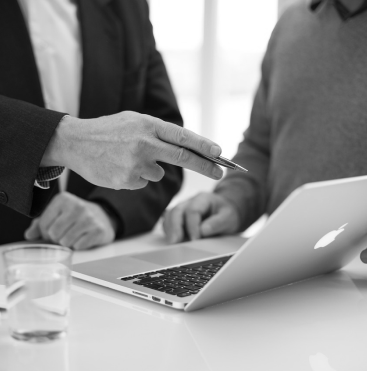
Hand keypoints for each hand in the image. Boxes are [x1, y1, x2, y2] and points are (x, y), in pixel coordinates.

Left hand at [24, 192, 115, 249]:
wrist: (103, 217)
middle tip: (64, 234)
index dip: (45, 232)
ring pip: (65, 242)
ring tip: (74, 236)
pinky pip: (79, 246)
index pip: (43, 224)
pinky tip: (84, 237)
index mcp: (63, 199)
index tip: (53, 230)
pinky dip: (79, 245)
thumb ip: (40, 224)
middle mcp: (77, 206)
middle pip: (54, 234)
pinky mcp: (98, 230)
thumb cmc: (75, 216)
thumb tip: (29, 235)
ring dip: (67, 243)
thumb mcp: (58, 214)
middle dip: (56, 238)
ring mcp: (89, 218)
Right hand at [42, 112, 223, 189]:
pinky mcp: (126, 180)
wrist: (75, 142)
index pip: (183, 137)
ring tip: (128, 158)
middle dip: (205, 166)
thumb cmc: (108, 130)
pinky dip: (137, 177)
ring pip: (158, 173)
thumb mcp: (134, 121)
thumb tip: (186, 148)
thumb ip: (158, 132)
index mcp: (148, 125)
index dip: (204, 146)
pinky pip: (143, 182)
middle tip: (220, 172)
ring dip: (150, 168)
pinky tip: (120, 167)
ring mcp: (135, 163)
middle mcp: (144, 143)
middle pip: (183, 158)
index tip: (220, 153)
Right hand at [163, 192, 239, 243]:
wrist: (225, 213)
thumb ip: (217, 222)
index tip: (195, 240)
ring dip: (169, 230)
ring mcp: (182, 209)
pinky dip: (169, 231)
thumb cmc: (226, 214)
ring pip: (169, 216)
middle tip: (175, 242)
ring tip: (172, 243)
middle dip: (175, 227)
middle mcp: (189, 202)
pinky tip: (172, 241)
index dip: (192, 226)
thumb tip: (203, 230)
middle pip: (176, 211)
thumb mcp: (228, 217)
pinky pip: (168, 223)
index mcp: (203, 198)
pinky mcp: (178, 218)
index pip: (193, 210)